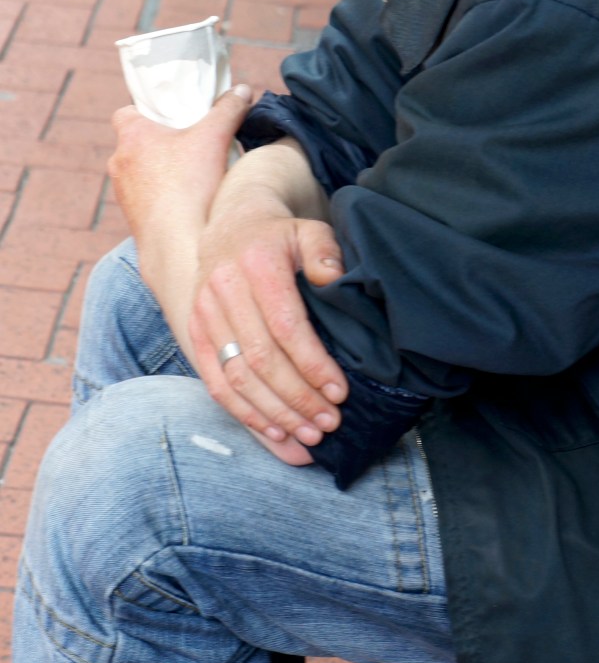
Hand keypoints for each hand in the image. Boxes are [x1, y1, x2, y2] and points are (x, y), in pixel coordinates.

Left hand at [108, 85, 252, 248]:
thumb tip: (242, 90)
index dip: (145, 111)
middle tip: (191, 144)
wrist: (180, 245)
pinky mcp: (133, 221)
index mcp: (132, 137)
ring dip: (161, 173)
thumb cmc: (191, 186)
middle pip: (136, 143)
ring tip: (193, 177)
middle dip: (161, 143)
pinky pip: (146, 200)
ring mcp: (124, 195)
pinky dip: (163, 199)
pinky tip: (189, 204)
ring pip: (141, 174)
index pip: (126, 112)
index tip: (169, 116)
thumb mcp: (216, 137)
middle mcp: (120, 164)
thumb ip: (229, 109)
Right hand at [190, 214, 349, 447]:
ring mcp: (205, 313)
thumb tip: (332, 280)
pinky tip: (275, 432)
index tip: (339, 391)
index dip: (312, 364)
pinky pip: (216, 382)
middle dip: (298, 398)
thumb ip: (325, 253)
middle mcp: (224, 290)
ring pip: (237, 377)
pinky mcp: (195, 332)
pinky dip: (245, 413)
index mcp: (257, 265)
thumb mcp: (310, 230)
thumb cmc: (281, 236)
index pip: (285, 326)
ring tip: (309, 435)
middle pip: (261, 358)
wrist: (231, 226)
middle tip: (330, 422)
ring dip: (274, 414)